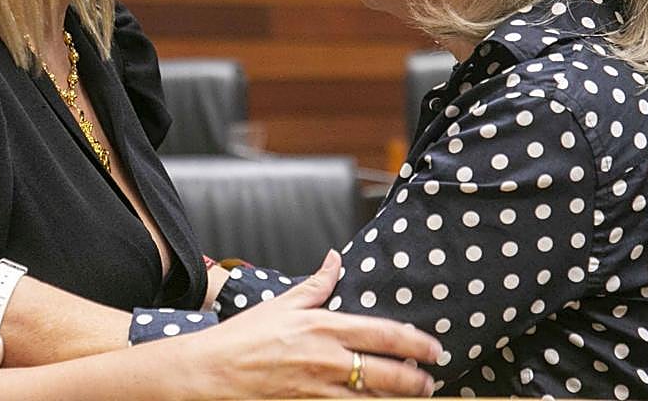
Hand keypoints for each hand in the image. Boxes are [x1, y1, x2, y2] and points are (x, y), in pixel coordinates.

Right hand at [183, 251, 438, 397]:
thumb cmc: (245, 335)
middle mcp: (327, 358)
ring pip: (372, 399)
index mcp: (323, 326)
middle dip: (416, 380)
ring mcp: (319, 389)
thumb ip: (316, 283)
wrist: (213, 370)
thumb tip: (335, 259)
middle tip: (430, 381)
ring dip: (396, 400)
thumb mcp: (282, 302)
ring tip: (412, 398)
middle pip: (387, 373)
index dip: (415, 342)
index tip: (434, 348)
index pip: (383, 334)